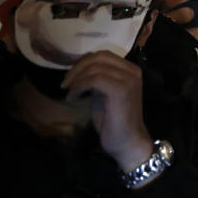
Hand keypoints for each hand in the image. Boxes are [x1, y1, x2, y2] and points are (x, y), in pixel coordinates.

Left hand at [62, 51, 152, 172]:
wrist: (127, 143)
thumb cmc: (114, 122)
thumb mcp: (103, 95)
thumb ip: (98, 80)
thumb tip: (81, 70)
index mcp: (130, 70)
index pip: (103, 55)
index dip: (83, 63)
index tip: (70, 78)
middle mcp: (132, 71)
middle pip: (99, 56)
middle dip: (77, 68)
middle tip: (65, 84)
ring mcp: (128, 80)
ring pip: (95, 67)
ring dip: (76, 79)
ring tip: (69, 94)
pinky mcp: (121, 90)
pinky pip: (94, 79)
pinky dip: (79, 87)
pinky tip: (73, 99)